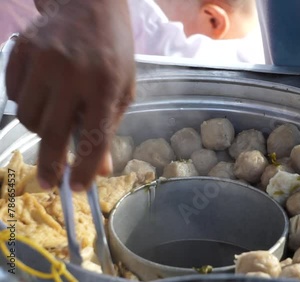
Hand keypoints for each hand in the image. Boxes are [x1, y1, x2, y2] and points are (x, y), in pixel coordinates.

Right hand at [6, 0, 135, 190]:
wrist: (88, 5)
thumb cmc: (113, 50)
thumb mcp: (124, 87)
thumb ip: (111, 126)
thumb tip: (102, 169)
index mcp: (106, 84)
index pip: (95, 136)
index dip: (86, 167)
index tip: (77, 188)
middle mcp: (73, 74)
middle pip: (55, 132)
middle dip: (52, 164)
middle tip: (49, 184)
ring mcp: (43, 61)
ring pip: (30, 117)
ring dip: (41, 131)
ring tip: (55, 122)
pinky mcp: (21, 52)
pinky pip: (14, 96)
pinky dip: (27, 106)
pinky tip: (43, 98)